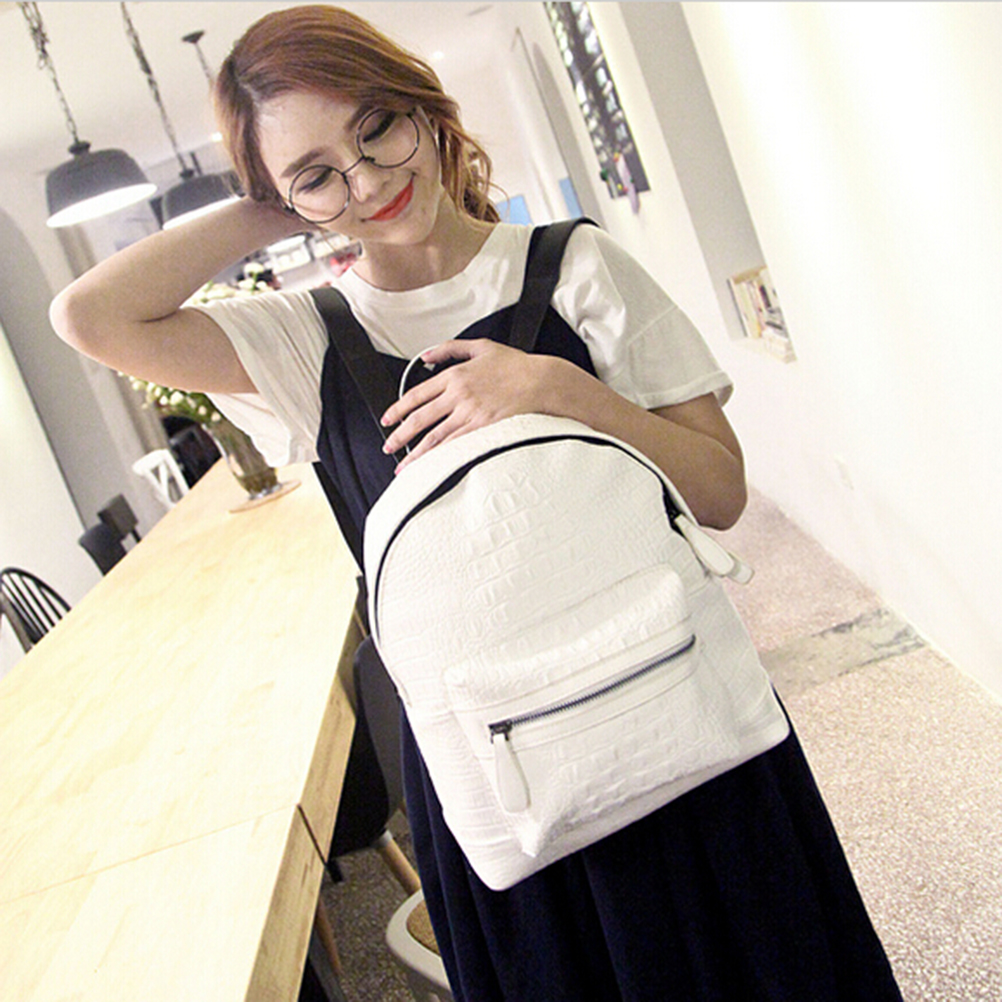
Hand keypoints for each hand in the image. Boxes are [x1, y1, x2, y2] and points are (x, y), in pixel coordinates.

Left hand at [380, 339, 554, 470]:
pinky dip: (440, 458)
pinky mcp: (483, 429)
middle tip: (388, 447)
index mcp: (455, 375)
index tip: (388, 419)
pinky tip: (431, 466)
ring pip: (434, 438)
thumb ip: (449, 348)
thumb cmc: (517, 366)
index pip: (416, 395)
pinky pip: (456, 446)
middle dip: (399, 436)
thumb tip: (426, 355)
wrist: (543, 383)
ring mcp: (470, 414)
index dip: (398, 409)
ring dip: (416, 454)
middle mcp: (458, 395)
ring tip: (404, 466)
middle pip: (420, 419)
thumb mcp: (481, 347)